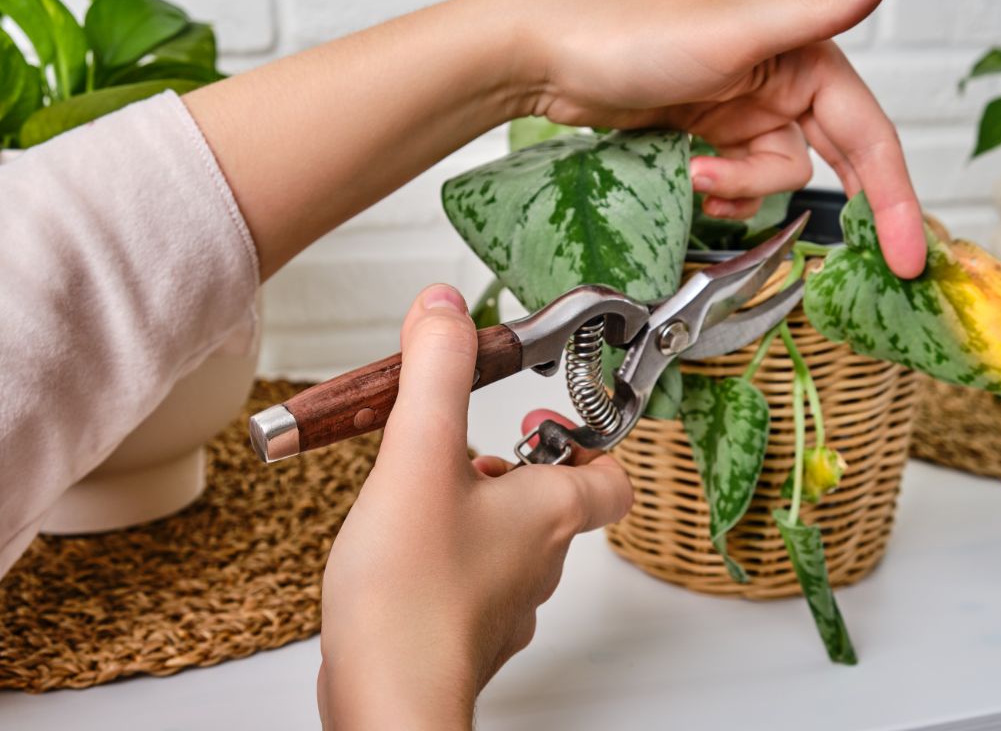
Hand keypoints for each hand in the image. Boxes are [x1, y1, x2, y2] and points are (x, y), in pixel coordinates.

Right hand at [317, 284, 631, 728]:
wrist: (386, 700)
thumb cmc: (412, 594)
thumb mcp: (420, 456)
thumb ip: (437, 374)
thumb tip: (445, 308)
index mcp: (549, 513)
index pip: (614, 477)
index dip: (599, 441)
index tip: (561, 416)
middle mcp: (538, 562)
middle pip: (556, 503)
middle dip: (514, 465)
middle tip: (468, 444)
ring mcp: (503, 605)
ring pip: (510, 543)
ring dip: (476, 507)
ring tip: (422, 487)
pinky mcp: (462, 634)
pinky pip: (470, 580)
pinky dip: (446, 552)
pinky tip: (400, 545)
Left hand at [503, 0, 925, 277]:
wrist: (546, 58)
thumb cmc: (632, 33)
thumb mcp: (734, 30)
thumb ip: (816, 9)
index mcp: (802, 58)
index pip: (869, 136)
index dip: (895, 197)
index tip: (909, 253)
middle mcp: (778, 85)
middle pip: (833, 162)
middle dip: (844, 207)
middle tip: (873, 262)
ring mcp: (739, 116)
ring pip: (772, 180)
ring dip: (742, 190)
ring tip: (698, 175)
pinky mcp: (704, 139)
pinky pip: (733, 185)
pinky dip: (718, 193)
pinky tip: (689, 181)